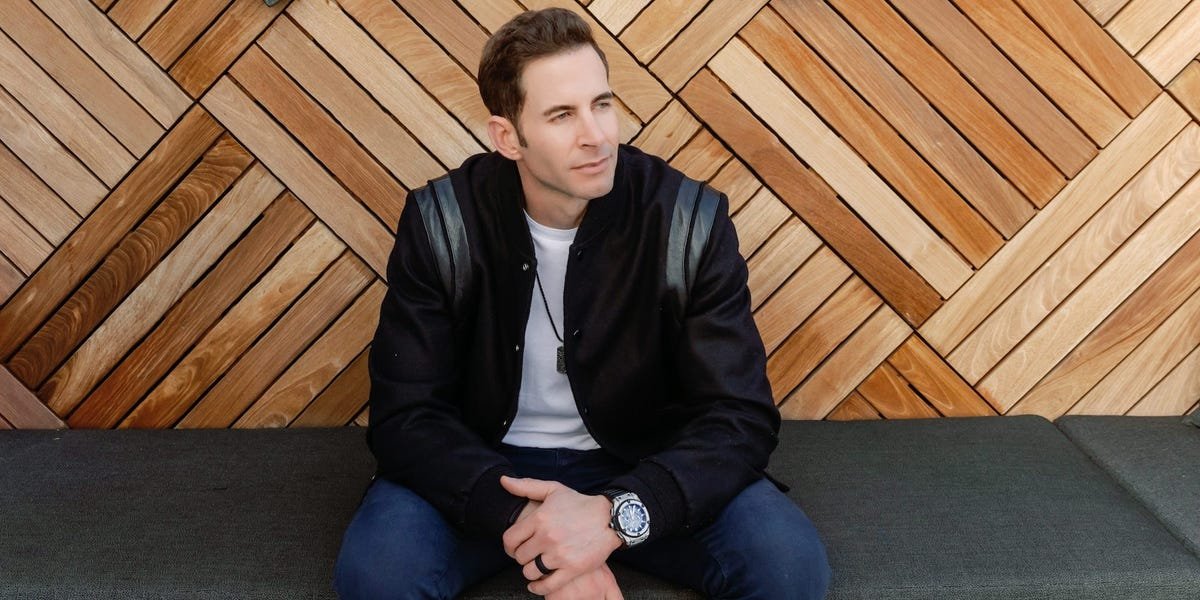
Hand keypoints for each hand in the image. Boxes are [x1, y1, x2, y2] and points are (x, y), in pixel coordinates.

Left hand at [500, 476, 622, 595]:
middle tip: (529, 555)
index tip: (514, 547)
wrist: (610, 518)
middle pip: (519, 556)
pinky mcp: (572, 569)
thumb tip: (503, 480)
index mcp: (540, 518)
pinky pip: (547, 586)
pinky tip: (537, 584)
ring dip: (530, 571)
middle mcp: (547, 537)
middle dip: (522, 557)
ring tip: (536, 566)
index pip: (510, 539)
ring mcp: (559, 555)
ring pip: (530, 572)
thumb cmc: (580, 504)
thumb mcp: (553, 489)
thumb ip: (526, 486)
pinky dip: (538, 588)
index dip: (509, 546)